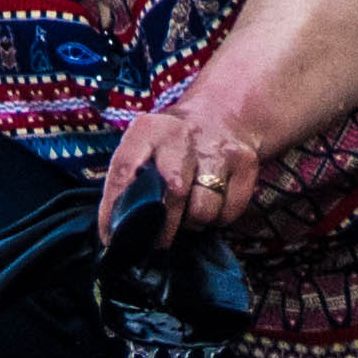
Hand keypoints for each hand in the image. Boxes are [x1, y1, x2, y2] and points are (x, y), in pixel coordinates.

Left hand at [103, 108, 258, 245]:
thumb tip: (116, 231)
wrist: (223, 115)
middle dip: (164, 226)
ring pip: (202, 210)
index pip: (126, 170)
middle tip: (157, 242)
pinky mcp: (245, 163)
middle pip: (173, 193)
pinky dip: (217, 219)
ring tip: (187, 215)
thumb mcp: (145, 148)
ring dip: (192, 223)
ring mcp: (217, 149)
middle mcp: (183, 135)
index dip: (116, 208)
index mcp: (148, 130)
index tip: (112, 238)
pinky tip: (211, 205)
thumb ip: (129, 181)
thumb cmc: (172, 146)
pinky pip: (228, 213)